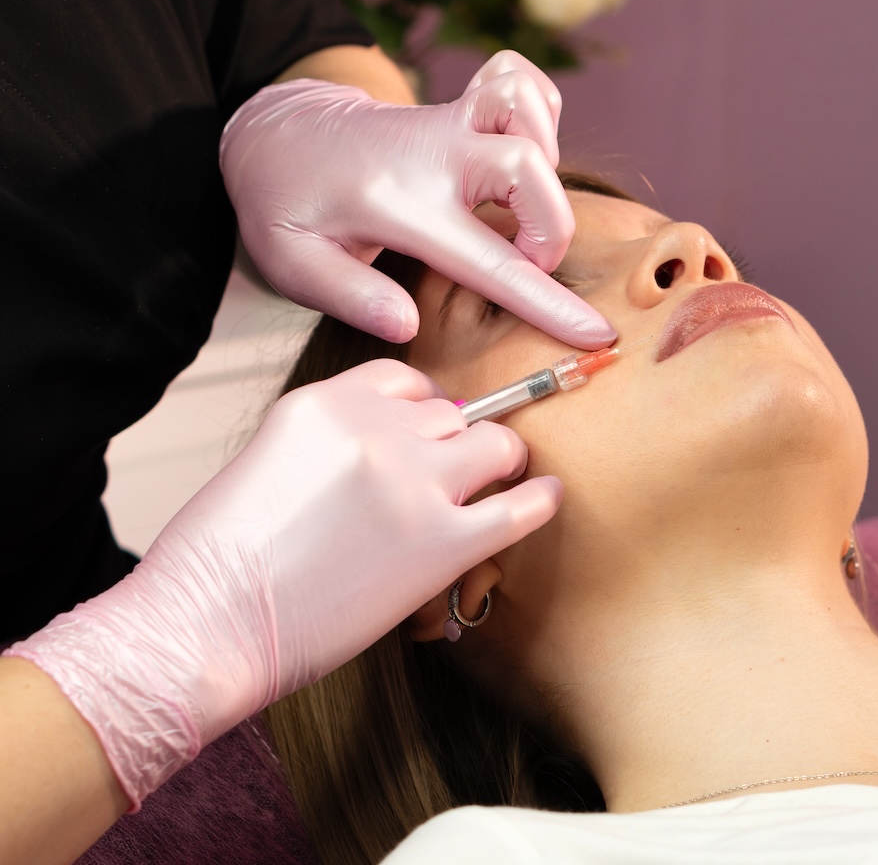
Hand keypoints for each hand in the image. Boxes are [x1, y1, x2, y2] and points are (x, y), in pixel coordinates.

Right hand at [4, 360, 558, 808]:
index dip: (423, 411)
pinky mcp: (443, 543)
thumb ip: (333, 442)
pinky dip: (539, 501)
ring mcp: (415, 483)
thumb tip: (395, 449)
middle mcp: (376, 430)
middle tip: (451, 481)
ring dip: (497, 467)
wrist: (202, 629)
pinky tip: (544, 499)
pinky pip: (520, 507)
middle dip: (454, 446)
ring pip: (496, 446)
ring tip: (497, 488)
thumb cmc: (218, 565)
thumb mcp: (268, 462)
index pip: (405, 380)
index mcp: (326, 402)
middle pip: (453, 413)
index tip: (427, 436)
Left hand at [220, 50, 615, 347]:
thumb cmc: (288, 207)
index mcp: (398, 204)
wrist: (276, 134)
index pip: (489, 260)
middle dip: (553, 224)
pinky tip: (522, 149)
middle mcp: (434, 152)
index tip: (595, 334)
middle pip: (528, 164)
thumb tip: (407, 326)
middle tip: (527, 260)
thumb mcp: (292, 264)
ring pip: (526, 102)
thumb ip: (350, 296)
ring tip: (525, 198)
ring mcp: (450, 119)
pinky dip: (540, 108)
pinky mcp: (461, 103)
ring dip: (547, 148)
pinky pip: (521, 79)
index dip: (547, 301)